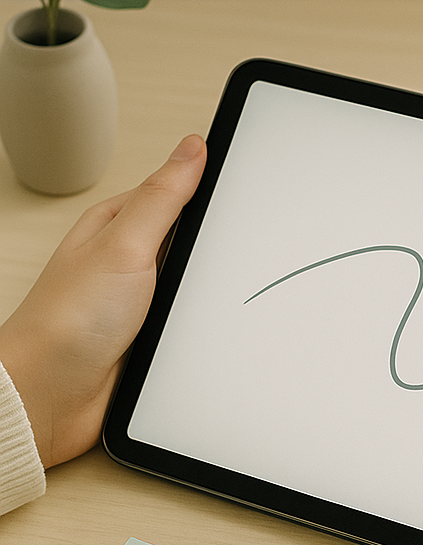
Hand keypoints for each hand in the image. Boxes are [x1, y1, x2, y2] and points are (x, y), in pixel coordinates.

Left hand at [0, 135, 206, 468]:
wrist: (55, 395)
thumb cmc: (68, 320)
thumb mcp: (125, 244)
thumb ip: (163, 196)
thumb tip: (192, 148)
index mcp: (119, 225)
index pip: (177, 191)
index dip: (212, 189)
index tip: (246, 187)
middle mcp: (131, 260)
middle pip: (195, 239)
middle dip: (218, 247)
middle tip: (235, 249)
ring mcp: (145, 300)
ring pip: (200, 283)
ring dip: (212, 291)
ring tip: (219, 292)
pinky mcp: (157, 336)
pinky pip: (198, 320)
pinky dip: (209, 323)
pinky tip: (213, 325)